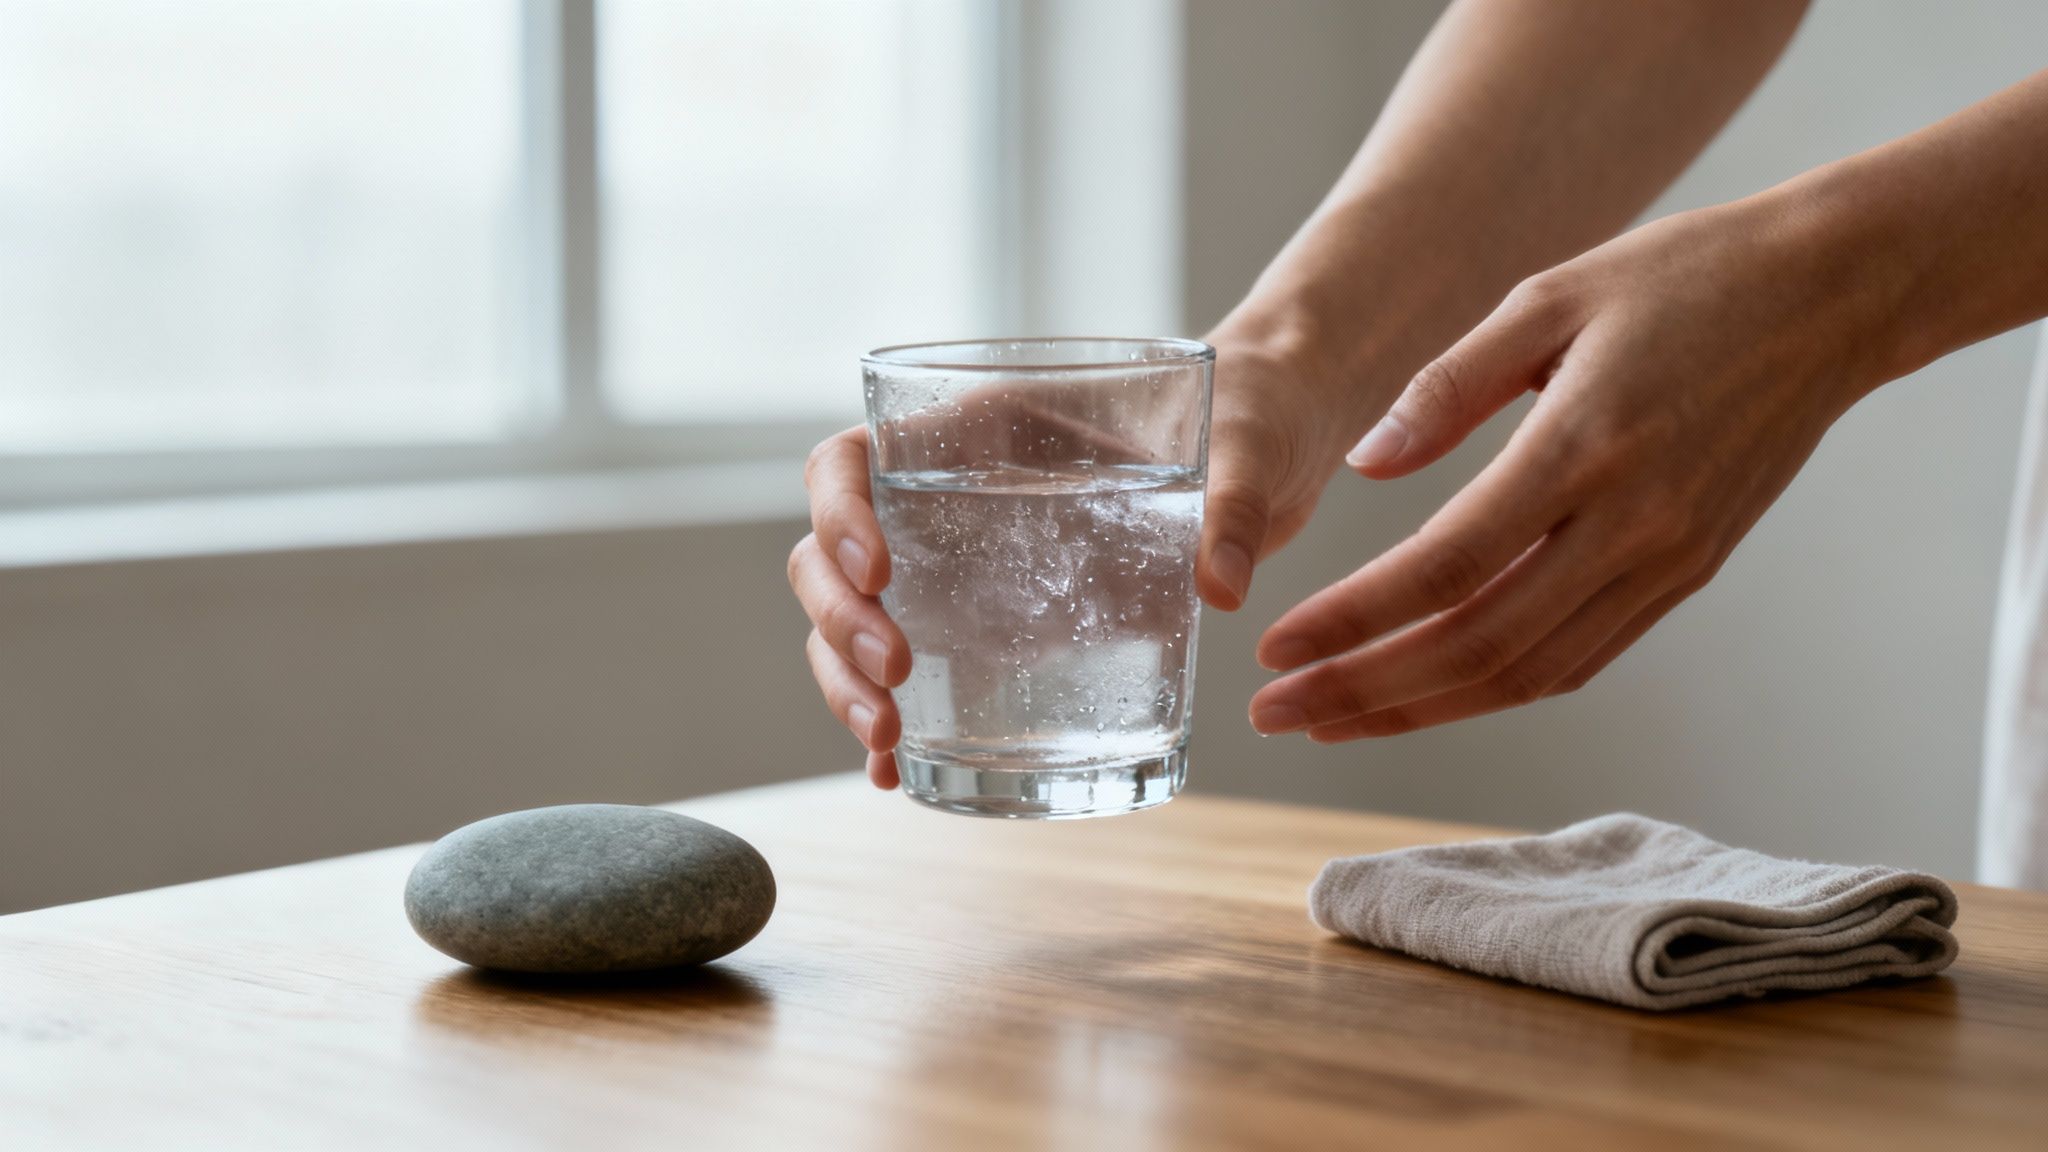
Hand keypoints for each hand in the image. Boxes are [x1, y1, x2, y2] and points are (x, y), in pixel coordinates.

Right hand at [791, 332, 1373, 787]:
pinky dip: (896, 719)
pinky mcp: (1003, 620)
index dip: (840, 513)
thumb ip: (1232, 505)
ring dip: (847, 681)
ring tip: (884, 743)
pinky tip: (892, 773)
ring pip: (858, 619)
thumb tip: (1221, 585)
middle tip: (893, 674)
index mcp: (982, 428)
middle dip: (840, 620)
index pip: (853, 460)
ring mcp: (967, 563)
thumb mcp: (1244, 447)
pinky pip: (920, 670)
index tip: (879, 572)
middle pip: (832, 554)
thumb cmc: (1251, 415)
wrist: (1277, 450)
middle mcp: (951, 495)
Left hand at [1250, 196, 1880, 740]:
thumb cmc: (1682, 278)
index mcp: (1584, 446)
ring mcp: (1666, 563)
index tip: (1275, 648)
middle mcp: (1631, 525)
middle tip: (1273, 713)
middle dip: (1364, 689)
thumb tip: (1365, 466)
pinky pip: (1578, 659)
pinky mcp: (1686, 577)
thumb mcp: (1548, 296)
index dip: (1352, 620)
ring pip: (1527, 672)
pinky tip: (1426, 695)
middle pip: (1477, 644)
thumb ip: (1446, 386)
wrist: (1830, 296)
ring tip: (1329, 720)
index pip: (1445, 567)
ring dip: (1419, 708)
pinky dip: (1493, 690)